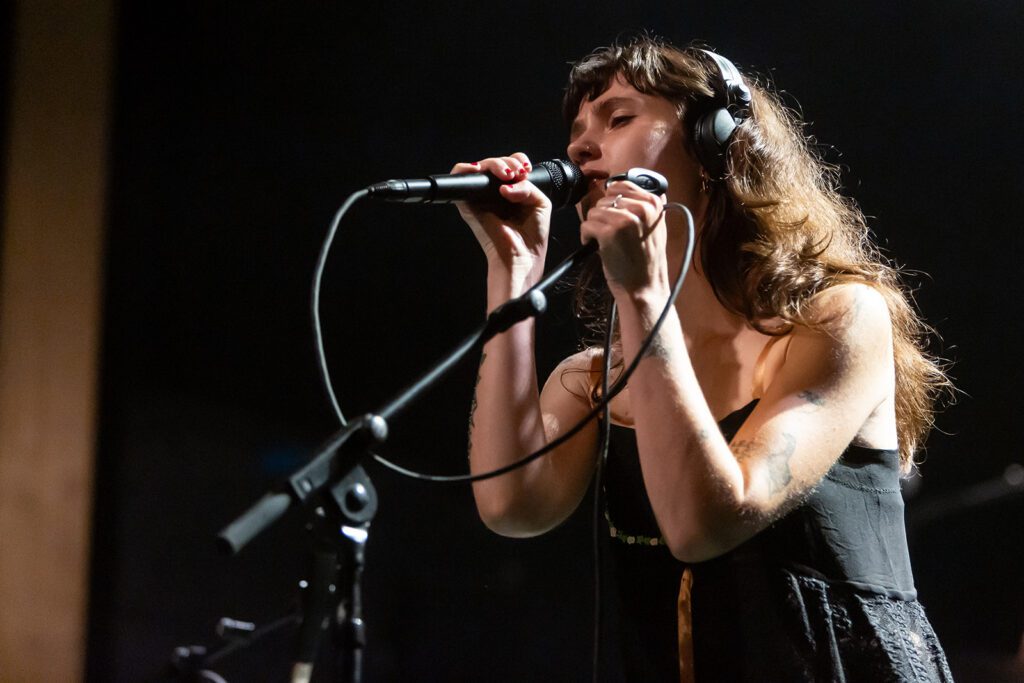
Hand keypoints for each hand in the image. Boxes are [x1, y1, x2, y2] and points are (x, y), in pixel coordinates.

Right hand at [451, 153, 551, 283]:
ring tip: (507, 174)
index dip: (517, 160)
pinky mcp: (468, 204)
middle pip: (495, 163)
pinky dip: (466, 168)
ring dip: (495, 164)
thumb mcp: (540, 203)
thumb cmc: (531, 237)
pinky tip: (480, 170)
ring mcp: (481, 198)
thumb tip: (506, 185)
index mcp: (511, 192)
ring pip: (480, 166)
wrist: (521, 257)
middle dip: (508, 162)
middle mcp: (495, 194)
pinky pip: (459, 178)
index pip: (509, 165)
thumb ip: (527, 186)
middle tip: (516, 173)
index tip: (526, 169)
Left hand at [579, 180, 668, 295]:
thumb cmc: (646, 260)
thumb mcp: (656, 226)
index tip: (613, 214)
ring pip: (594, 211)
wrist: (644, 286)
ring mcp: (625, 219)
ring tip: (605, 241)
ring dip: (595, 226)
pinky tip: (596, 246)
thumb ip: (645, 205)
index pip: (622, 184)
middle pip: (606, 199)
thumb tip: (624, 186)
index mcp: (654, 202)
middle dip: (604, 215)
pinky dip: (586, 236)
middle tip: (611, 233)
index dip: (612, 200)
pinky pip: (586, 224)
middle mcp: (641, 208)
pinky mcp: (609, 233)